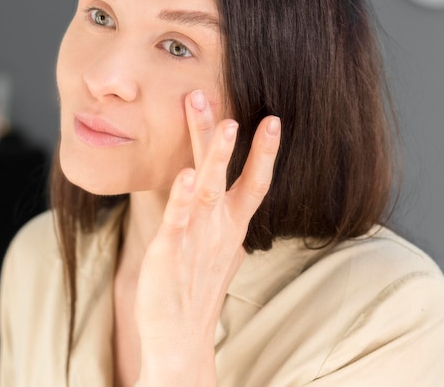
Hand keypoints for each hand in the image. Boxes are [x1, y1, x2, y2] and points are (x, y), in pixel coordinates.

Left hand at [135, 89, 280, 385]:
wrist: (181, 338)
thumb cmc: (198, 288)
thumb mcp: (218, 247)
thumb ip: (222, 217)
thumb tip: (224, 196)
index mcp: (232, 224)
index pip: (255, 182)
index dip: (265, 152)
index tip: (272, 119)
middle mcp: (219, 227)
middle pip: (228, 175)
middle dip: (227, 140)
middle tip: (229, 105)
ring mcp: (197, 238)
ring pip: (208, 190)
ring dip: (215, 157)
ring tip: (223, 123)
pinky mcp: (171, 251)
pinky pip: (178, 220)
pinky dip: (182, 198)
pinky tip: (185, 175)